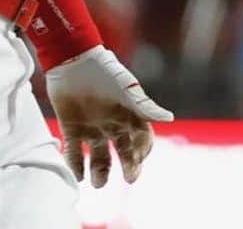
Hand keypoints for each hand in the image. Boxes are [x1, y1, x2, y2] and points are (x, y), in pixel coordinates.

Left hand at [45, 45, 173, 186]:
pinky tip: (78, 175)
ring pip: (99, 156)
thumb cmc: (105, 71)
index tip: (139, 160)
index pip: (141, 138)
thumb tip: (170, 118)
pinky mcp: (72, 128)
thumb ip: (145, 106)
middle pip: (124, 151)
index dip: (142, 151)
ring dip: (100, 172)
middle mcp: (112, 123)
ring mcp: (92, 127)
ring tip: (97, 182)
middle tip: (129, 179)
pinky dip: (75, 166)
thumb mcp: (126, 89)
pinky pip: (74, 153)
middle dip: (128, 166)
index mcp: (128, 113)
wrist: (73, 60)